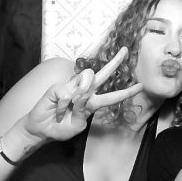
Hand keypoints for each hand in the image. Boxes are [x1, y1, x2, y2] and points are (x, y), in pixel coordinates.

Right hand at [23, 46, 144, 141]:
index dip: (127, 92)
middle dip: (115, 61)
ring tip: (70, 107)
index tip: (141, 85)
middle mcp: (85, 91)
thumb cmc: (60, 128)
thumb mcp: (76, 127)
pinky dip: (62, 106)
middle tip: (126, 50)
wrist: (40, 130)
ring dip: (81, 94)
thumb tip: (83, 95)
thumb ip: (83, 114)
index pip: (113, 96)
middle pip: (103, 73)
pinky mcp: (58, 87)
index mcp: (92, 102)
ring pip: (87, 78)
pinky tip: (57, 111)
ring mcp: (72, 87)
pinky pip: (67, 93)